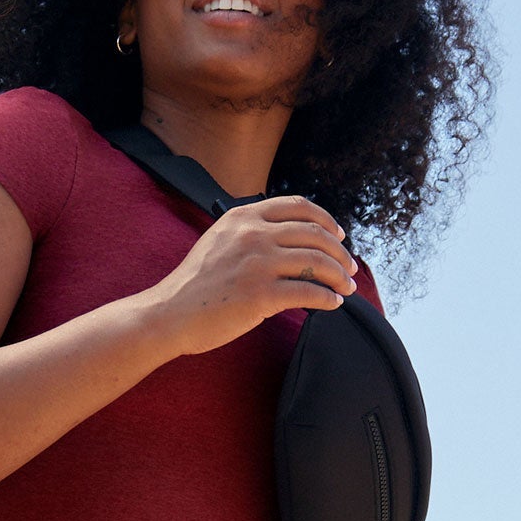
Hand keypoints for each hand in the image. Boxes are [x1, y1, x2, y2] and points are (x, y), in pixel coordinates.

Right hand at [146, 198, 355, 357]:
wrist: (169, 313)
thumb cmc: (195, 285)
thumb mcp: (220, 241)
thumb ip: (250, 232)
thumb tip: (289, 239)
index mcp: (244, 216)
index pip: (299, 207)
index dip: (326, 220)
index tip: (339, 236)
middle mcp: (253, 234)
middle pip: (315, 234)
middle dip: (340, 252)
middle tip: (350, 268)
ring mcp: (258, 263)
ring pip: (316, 262)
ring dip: (339, 276)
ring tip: (347, 287)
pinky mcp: (261, 295)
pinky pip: (308, 292)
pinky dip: (327, 298)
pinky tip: (332, 303)